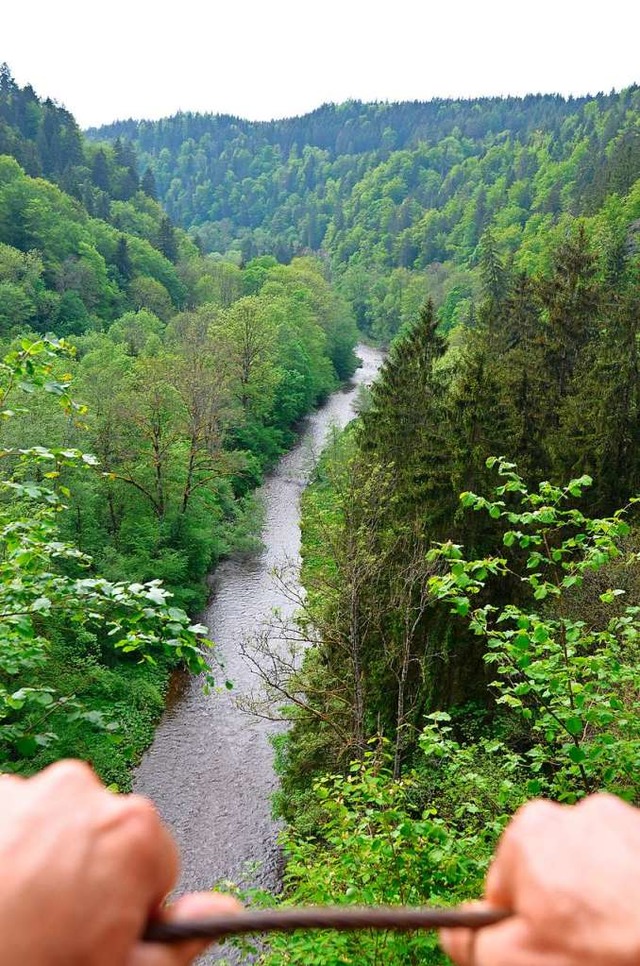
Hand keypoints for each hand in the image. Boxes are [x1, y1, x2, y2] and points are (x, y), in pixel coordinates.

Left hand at [0, 760, 239, 964]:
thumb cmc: (36, 964)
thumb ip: (178, 942)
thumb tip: (225, 911)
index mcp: (133, 829)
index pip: (155, 859)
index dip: (129, 902)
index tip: (96, 930)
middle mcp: (84, 791)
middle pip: (102, 833)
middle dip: (86, 872)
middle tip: (50, 927)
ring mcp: (28, 789)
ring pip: (52, 823)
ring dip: (41, 857)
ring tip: (14, 911)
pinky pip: (10, 817)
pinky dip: (4, 846)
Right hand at [440, 794, 639, 965]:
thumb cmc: (603, 954)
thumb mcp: (517, 961)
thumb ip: (471, 943)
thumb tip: (451, 931)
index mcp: (530, 830)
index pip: (506, 887)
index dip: (522, 926)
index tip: (549, 947)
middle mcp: (573, 810)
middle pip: (550, 873)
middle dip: (562, 908)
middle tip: (588, 947)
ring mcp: (622, 818)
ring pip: (592, 870)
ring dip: (599, 900)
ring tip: (618, 934)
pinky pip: (627, 866)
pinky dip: (630, 893)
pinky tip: (637, 920)